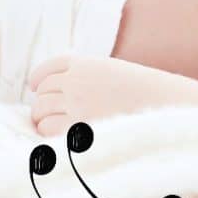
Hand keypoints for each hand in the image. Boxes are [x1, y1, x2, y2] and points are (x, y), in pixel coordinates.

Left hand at [28, 55, 171, 135]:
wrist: (163, 105)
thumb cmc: (143, 92)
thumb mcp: (113, 72)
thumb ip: (86, 76)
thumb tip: (55, 92)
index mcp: (86, 63)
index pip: (49, 67)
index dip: (38, 77)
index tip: (35, 86)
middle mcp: (76, 80)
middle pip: (42, 90)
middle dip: (43, 101)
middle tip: (47, 111)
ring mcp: (75, 103)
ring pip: (40, 110)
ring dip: (42, 118)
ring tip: (51, 124)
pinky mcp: (76, 127)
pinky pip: (47, 129)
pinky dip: (48, 132)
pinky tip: (58, 135)